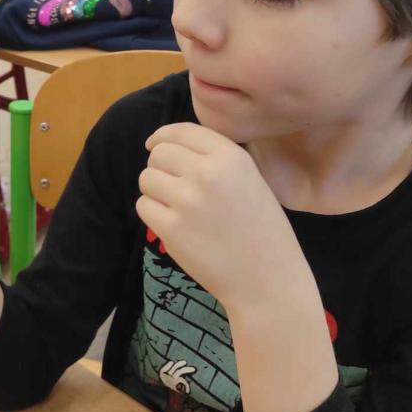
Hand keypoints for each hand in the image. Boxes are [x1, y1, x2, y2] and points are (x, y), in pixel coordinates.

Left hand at [136, 123, 311, 316]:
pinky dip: (153, 213)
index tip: (154, 145)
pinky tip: (174, 224)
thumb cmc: (261, 230)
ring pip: (146, 178)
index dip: (163, 136)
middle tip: (174, 186)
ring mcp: (187, 201)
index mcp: (231, 157)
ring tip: (176, 207)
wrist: (268, 281)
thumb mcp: (250, 179)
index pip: (182, 131)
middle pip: (158, 153)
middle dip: (160, 167)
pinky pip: (143, 205)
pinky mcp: (172, 229)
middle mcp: (207, 173)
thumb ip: (215, 157)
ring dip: (155, 190)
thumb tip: (166, 143)